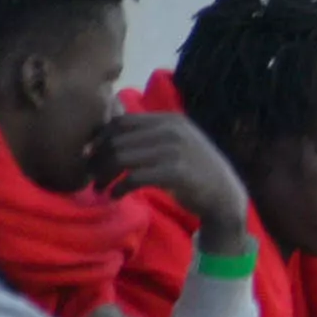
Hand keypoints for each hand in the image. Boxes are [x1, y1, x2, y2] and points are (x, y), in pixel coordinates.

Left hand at [95, 110, 251, 249]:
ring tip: (99, 188)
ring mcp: (175, 150)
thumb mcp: (175, 144)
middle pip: (117, 140)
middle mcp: (172, 130)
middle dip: (98, 160)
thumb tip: (107, 126)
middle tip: (91, 176)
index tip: (92, 155)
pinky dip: (119, 188)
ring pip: (122, 157)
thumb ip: (148, 134)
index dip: (101, 139)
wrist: (225, 196)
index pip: (121, 122)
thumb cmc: (195, 171)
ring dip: (104, 175)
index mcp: (169, 120)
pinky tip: (116, 195)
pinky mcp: (176, 173)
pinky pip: (135, 178)